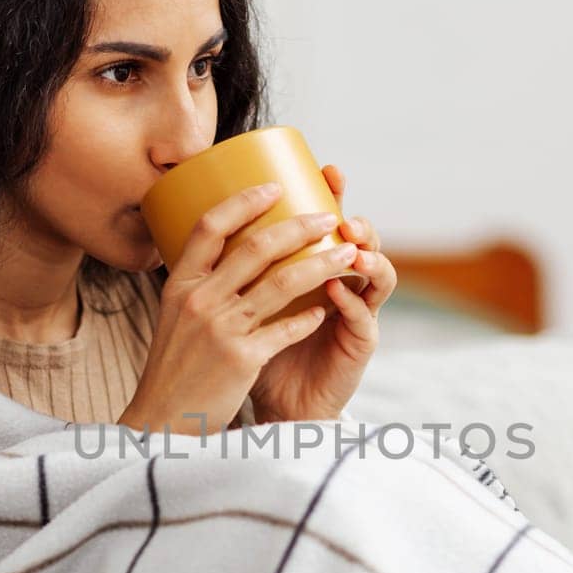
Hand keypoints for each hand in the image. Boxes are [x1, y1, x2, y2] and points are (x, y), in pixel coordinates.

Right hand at [119, 181, 364, 435]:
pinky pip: (287, 329)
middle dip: (300, 226)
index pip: (210, 226)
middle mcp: (199, 300)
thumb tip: (229, 252)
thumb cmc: (174, 368)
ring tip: (347, 254)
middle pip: (256, 248)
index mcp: (180, 284)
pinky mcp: (242, 359)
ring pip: (282, 283)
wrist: (162, 421)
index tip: (275, 188)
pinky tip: (326, 308)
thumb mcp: (174, 317)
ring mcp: (221, 329)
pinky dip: (310, 316)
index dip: (244, 201)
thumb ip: (199, 286)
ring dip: (321, 264)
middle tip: (328, 216)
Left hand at [249, 163, 396, 423]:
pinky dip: (352, 301)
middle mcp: (345, 285)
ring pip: (380, 274)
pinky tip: (336, 291)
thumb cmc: (258, 352)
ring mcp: (357, 313)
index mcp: (319, 268)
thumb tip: (192, 219)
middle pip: (365, 241)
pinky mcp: (360, 345)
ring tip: (350, 244)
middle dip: (357, 219)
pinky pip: (365, 317)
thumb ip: (235, 269)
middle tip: (340, 210)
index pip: (334, 225)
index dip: (336, 195)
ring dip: (369, 255)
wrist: (275, 403)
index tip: (328, 169)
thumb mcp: (246, 303)